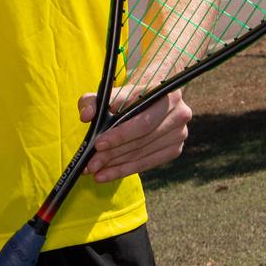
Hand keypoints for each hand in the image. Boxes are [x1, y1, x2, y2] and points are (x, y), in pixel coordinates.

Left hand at [77, 89, 191, 182]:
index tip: (97, 145)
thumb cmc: (128, 94)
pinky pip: (148, 163)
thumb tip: (86, 115)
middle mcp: (179, 114)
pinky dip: (126, 169)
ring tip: (95, 171)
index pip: (141, 121)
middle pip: (142, 140)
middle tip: (91, 164)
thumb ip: (93, 100)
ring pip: (143, 154)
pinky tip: (108, 174)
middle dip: (113, 154)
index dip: (119, 135)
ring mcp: (179, 133)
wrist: (151, 95)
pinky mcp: (174, 148)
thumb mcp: (108, 92)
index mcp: (166, 93)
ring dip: (117, 165)